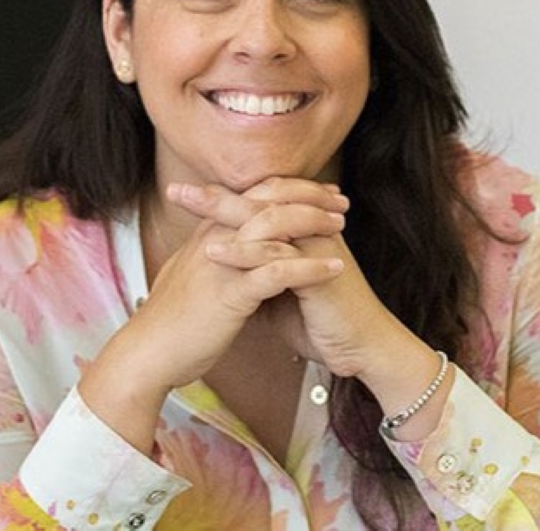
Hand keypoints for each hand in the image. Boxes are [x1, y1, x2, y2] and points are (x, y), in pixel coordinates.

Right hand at [79, 178, 346, 454]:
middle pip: (265, 199)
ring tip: (341, 227)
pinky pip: (276, 271)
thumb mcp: (191, 279)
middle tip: (339, 200)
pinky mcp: (230, 293)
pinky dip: (309, 267)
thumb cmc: (170, 324)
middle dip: (307, 196)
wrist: (147, 354)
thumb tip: (229, 254)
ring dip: (312, 224)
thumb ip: (212, 261)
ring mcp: (222, 264)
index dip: (287, 189)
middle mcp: (214, 239)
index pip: (251, 195)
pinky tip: (334, 268)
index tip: (318, 192)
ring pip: (273, 227)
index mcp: (207, 235)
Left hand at [170, 177, 410, 380]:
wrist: (362, 348)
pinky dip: (243, 252)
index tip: (184, 199)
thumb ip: (258, 276)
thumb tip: (229, 274)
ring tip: (186, 206)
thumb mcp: (280, 294)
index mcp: (300, 232)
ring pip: (264, 217)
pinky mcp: (318, 269)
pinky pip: (276, 253)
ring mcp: (314, 245)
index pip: (257, 204)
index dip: (221, 200)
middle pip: (258, 200)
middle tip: (177, 190)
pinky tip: (213, 250)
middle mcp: (308, 230)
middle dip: (214, 195)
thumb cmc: (323, 322)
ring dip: (221, 210)